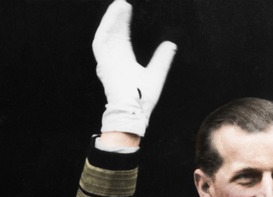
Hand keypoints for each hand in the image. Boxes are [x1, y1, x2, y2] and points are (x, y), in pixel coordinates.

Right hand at [93, 0, 176, 136]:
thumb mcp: (157, 73)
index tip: (129, 10)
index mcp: (123, 62)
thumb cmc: (143, 99)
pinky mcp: (104, 62)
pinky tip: (114, 14)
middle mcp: (113, 60)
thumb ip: (162, 58)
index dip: (124, 23)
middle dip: (118, 17)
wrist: (135, 111)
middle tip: (123, 2)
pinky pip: (101, 40)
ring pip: (106, 34)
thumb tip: (170, 44)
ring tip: (119, 4)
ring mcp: (107, 61)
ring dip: (111, 18)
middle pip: (114, 33)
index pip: (122, 38)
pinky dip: (107, 26)